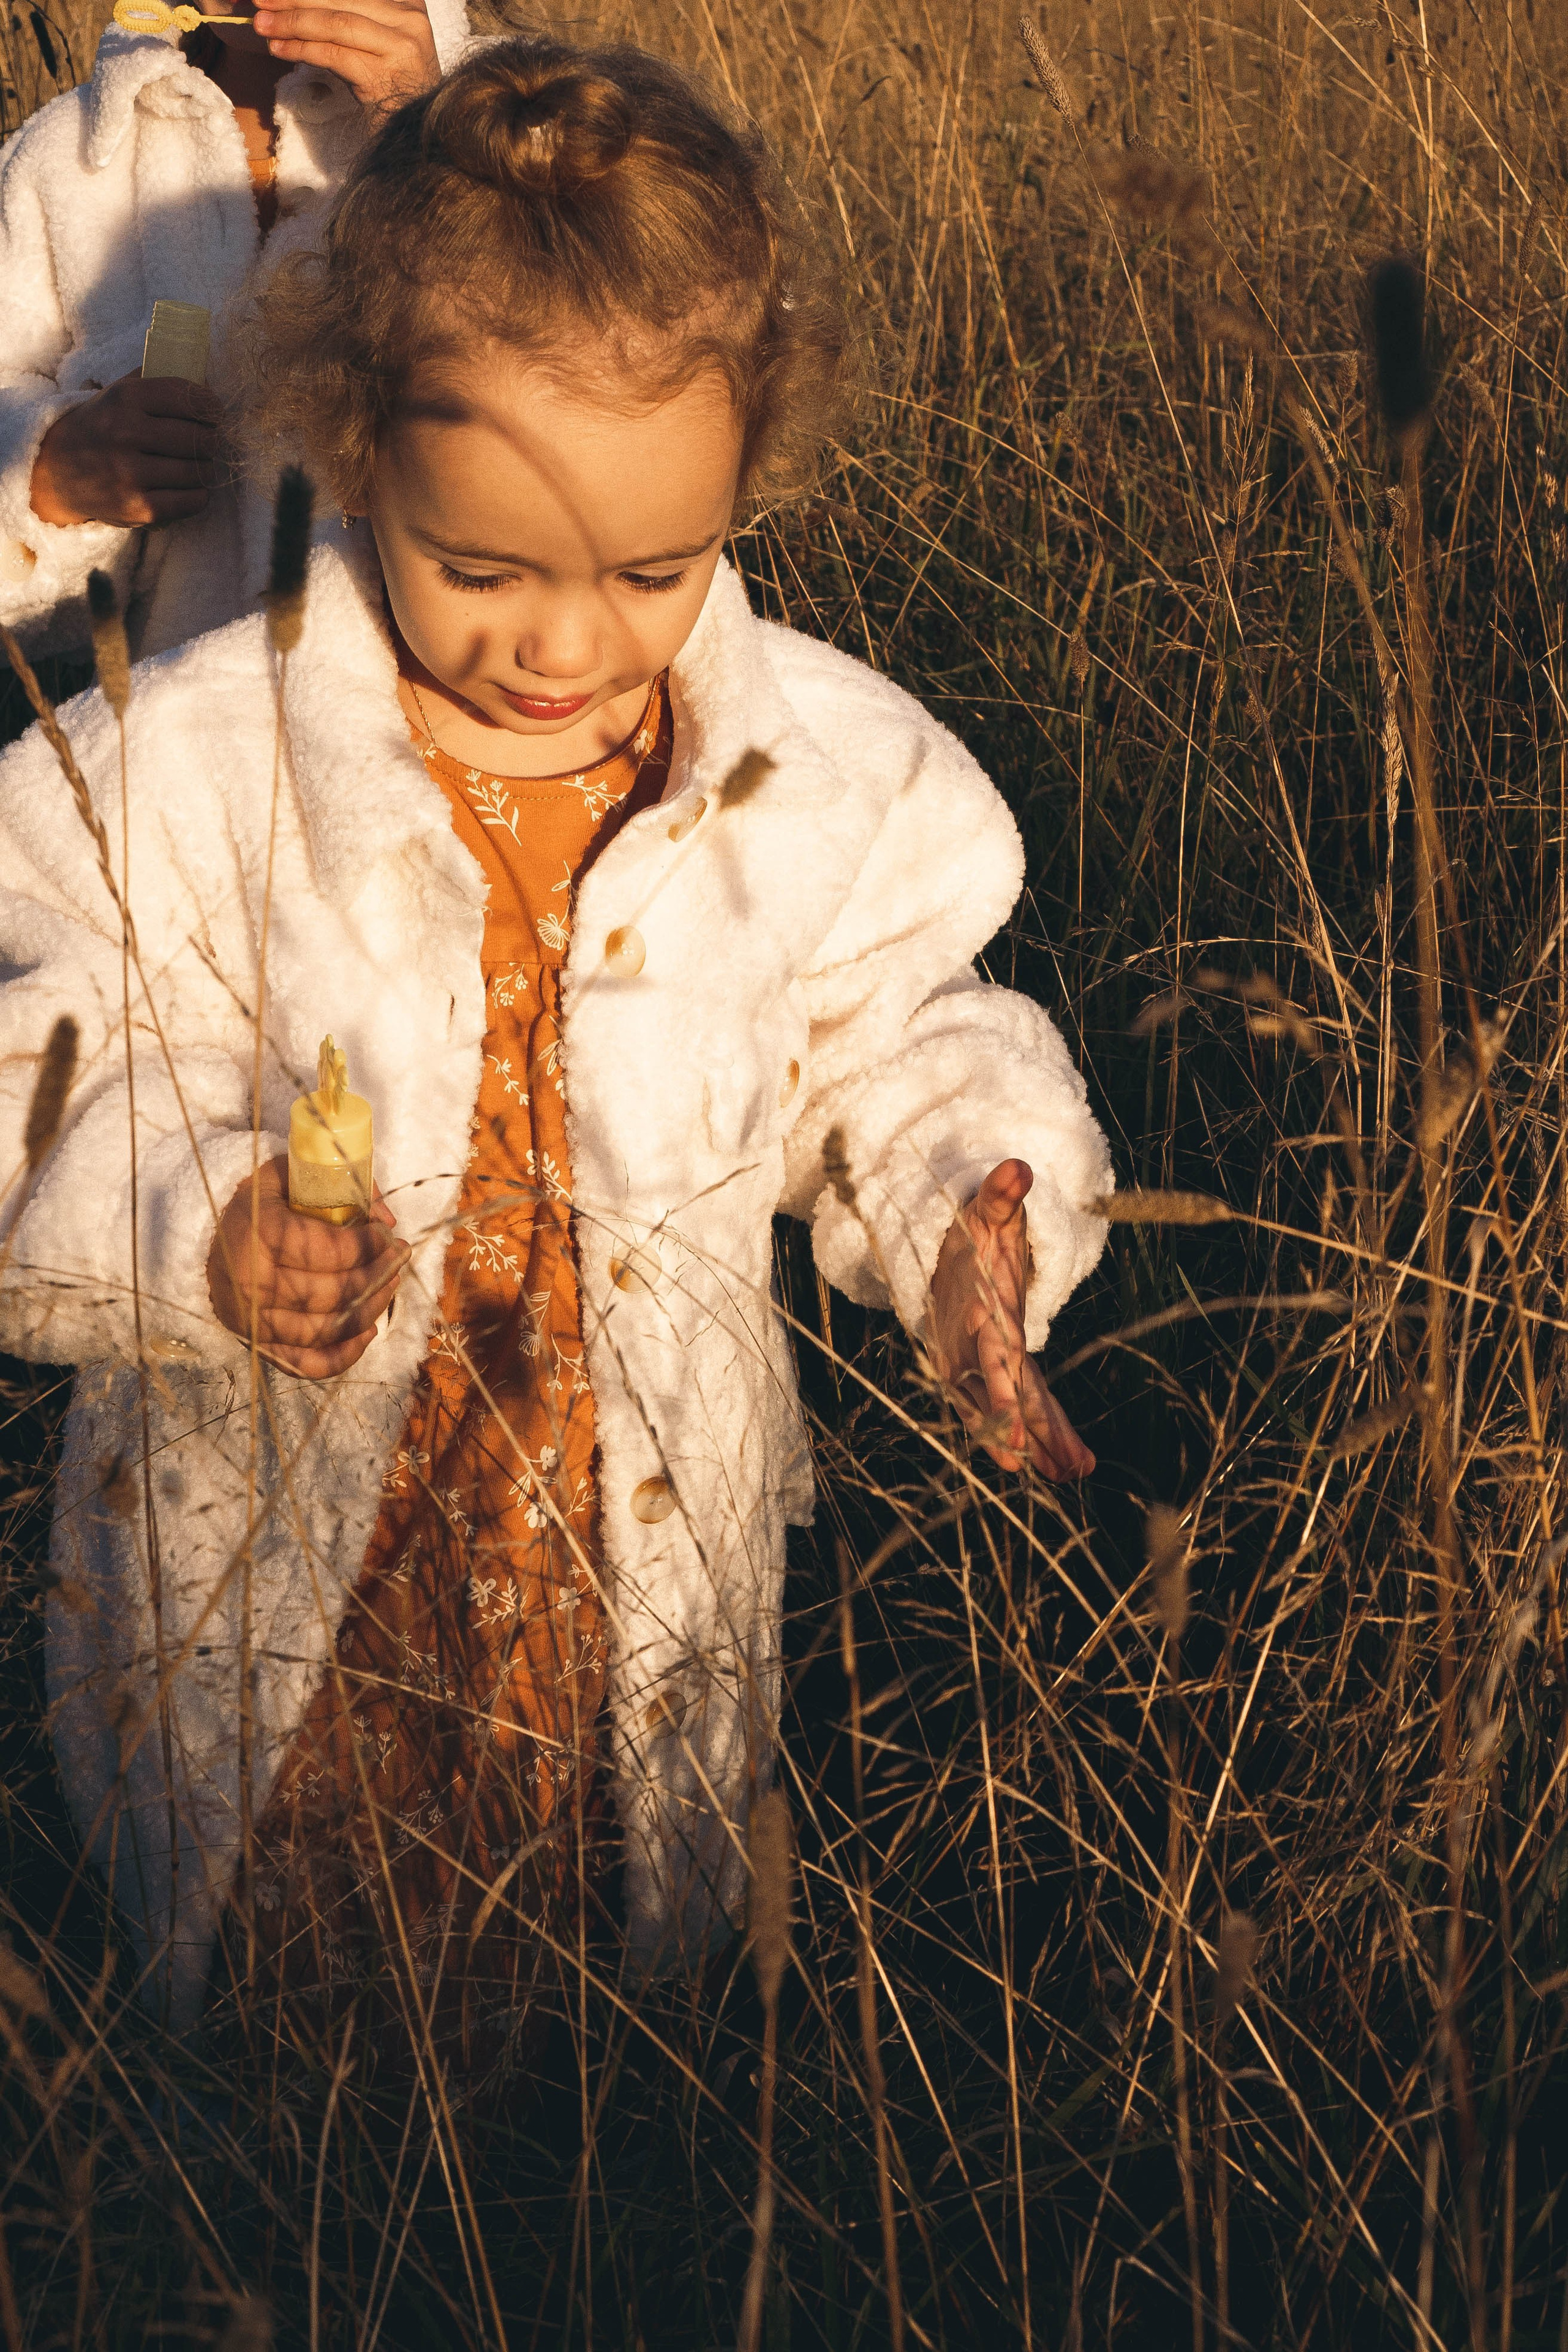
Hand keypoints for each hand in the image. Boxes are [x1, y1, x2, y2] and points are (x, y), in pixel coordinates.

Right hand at [29, 373, 220, 529]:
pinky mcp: (139, 508)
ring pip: (199, 470)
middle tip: (208, 442)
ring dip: (206, 467)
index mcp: (125, 398)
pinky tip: (190, 486)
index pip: (188, 397)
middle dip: (212, 439)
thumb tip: (206, 380)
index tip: (215, 412)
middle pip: (199, 437)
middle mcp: (126, 433)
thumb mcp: (118, 393)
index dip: (211, 405)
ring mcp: (131, 474)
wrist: (58, 472)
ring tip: (197, 464)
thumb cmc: (101, 428)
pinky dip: (199, 494)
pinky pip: (192, 501)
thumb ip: (156, 380)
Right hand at [207, 1154, 408, 1379]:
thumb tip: (386, 1218)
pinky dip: (346, 1354)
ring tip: (390, 1284)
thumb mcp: (289, 1178)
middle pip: (333, 1292)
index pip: (329, 1250)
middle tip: (399, 1258)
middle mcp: (252, 1284)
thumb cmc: (261, 1207)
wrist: (213, 1245)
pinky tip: (370, 1330)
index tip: (390, 1236)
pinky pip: (310, 1364)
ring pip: (328, 1329)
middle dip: (378, 1275)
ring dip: (371, 1308)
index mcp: (258, 1234)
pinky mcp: (260, 1348)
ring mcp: (254, 1322)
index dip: (370, 1245)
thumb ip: (339, 1186)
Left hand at [251, 0, 436, 110]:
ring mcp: (401, 48)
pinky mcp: (386, 75)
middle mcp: (410, 20)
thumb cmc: (393, 86)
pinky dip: (303, 49)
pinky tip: (280, 49)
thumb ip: (351, 17)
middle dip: (295, 1)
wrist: (417, 134)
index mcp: (409, 3)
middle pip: (341, 0)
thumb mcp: (377, 42)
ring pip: (336, 24)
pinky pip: (335, 54)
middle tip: (261, 1)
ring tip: (263, 25)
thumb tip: (299, 5)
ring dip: (293, 24)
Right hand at [928, 1157, 1094, 1479]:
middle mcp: (974, 1346)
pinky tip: (1071, 1463)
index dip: (998, 1386)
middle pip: (996, 1390)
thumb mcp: (985, 1213)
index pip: (988, 1352)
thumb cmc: (972, 1237)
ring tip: (1065, 1474)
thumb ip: (1001, 1197)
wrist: (947, 1258)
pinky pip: (1025, 1404)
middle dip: (1014, 1425)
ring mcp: (984, 1364)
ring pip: (1010, 1407)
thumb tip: (1019, 1168)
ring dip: (1035, 1441)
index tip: (1012, 1418)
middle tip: (1032, 1462)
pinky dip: (1046, 1433)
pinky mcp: (1000, 1372)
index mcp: (976, 1311)